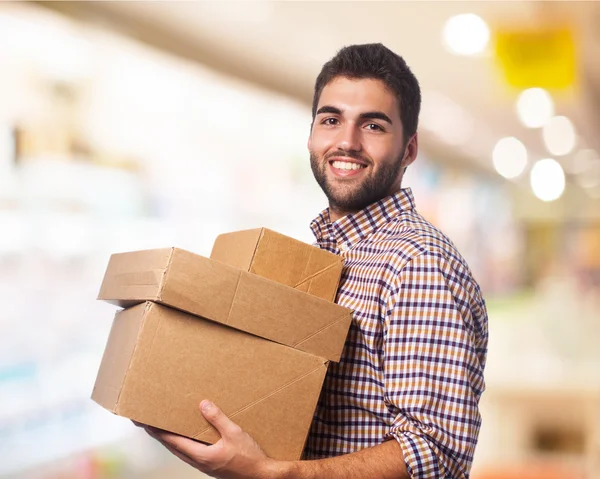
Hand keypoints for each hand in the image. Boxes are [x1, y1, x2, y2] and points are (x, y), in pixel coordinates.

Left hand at [136, 400, 281, 478]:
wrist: (262, 476)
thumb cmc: (249, 458)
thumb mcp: (234, 433)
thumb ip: (217, 419)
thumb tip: (203, 405)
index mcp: (201, 455)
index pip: (173, 441)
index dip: (158, 432)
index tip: (145, 423)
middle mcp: (199, 462)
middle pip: (172, 447)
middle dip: (159, 435)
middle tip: (148, 423)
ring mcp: (204, 465)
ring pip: (181, 451)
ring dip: (170, 439)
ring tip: (163, 428)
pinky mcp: (211, 465)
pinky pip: (190, 453)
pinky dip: (182, 443)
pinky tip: (187, 437)